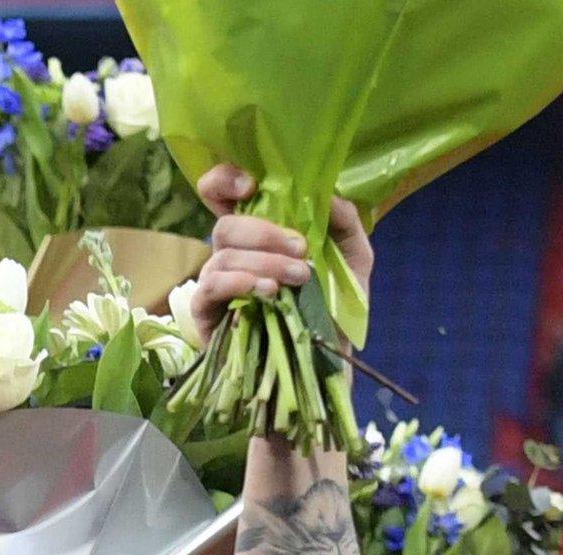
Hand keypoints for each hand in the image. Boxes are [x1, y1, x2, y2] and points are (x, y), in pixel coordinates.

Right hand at [190, 164, 374, 345]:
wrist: (327, 366)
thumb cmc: (334, 313)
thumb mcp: (353, 262)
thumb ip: (345, 224)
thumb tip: (327, 195)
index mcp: (258, 236)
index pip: (222, 196)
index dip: (225, 180)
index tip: (251, 186)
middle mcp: (233, 256)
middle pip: (225, 224)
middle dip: (264, 232)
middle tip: (300, 251)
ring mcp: (217, 285)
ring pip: (222, 255)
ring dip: (263, 262)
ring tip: (298, 280)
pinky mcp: (208, 315)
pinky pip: (210, 287)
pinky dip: (237, 283)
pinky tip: (266, 292)